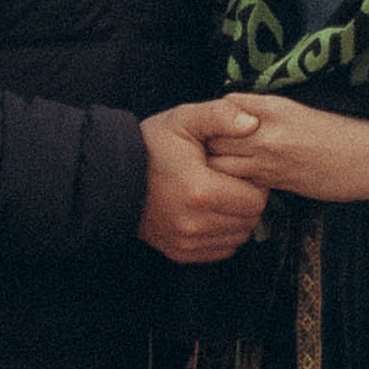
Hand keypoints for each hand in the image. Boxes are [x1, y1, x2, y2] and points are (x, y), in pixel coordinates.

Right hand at [137, 100, 270, 262]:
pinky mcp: (181, 252)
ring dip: (235, 218)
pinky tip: (208, 213)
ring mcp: (186, 242)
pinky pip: (221, 250)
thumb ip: (220, 116)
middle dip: (245, 200)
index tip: (236, 170)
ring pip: (238, 237)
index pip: (256, 199)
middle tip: (228, 182)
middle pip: (249, 220)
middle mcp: (194, 224)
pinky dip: (221, 234)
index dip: (252, 182)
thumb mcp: (184, 119)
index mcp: (200, 191)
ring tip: (217, 196)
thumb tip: (253, 123)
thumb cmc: (151, 146)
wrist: (113, 177)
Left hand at [211, 96, 368, 208]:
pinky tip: (234, 190)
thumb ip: (266, 118)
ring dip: (212, 170)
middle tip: (201, 159)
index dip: (213, 120)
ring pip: (219, 162)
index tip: (212, 132)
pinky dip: (231, 186)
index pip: (223, 105)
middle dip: (203, 147)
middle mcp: (266, 127)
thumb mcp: (300, 113)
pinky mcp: (277, 180)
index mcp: (273, 105)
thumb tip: (236, 126)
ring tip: (212, 177)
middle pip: (212, 135)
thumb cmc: (341, 136)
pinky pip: (239, 183)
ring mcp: (270, 155)